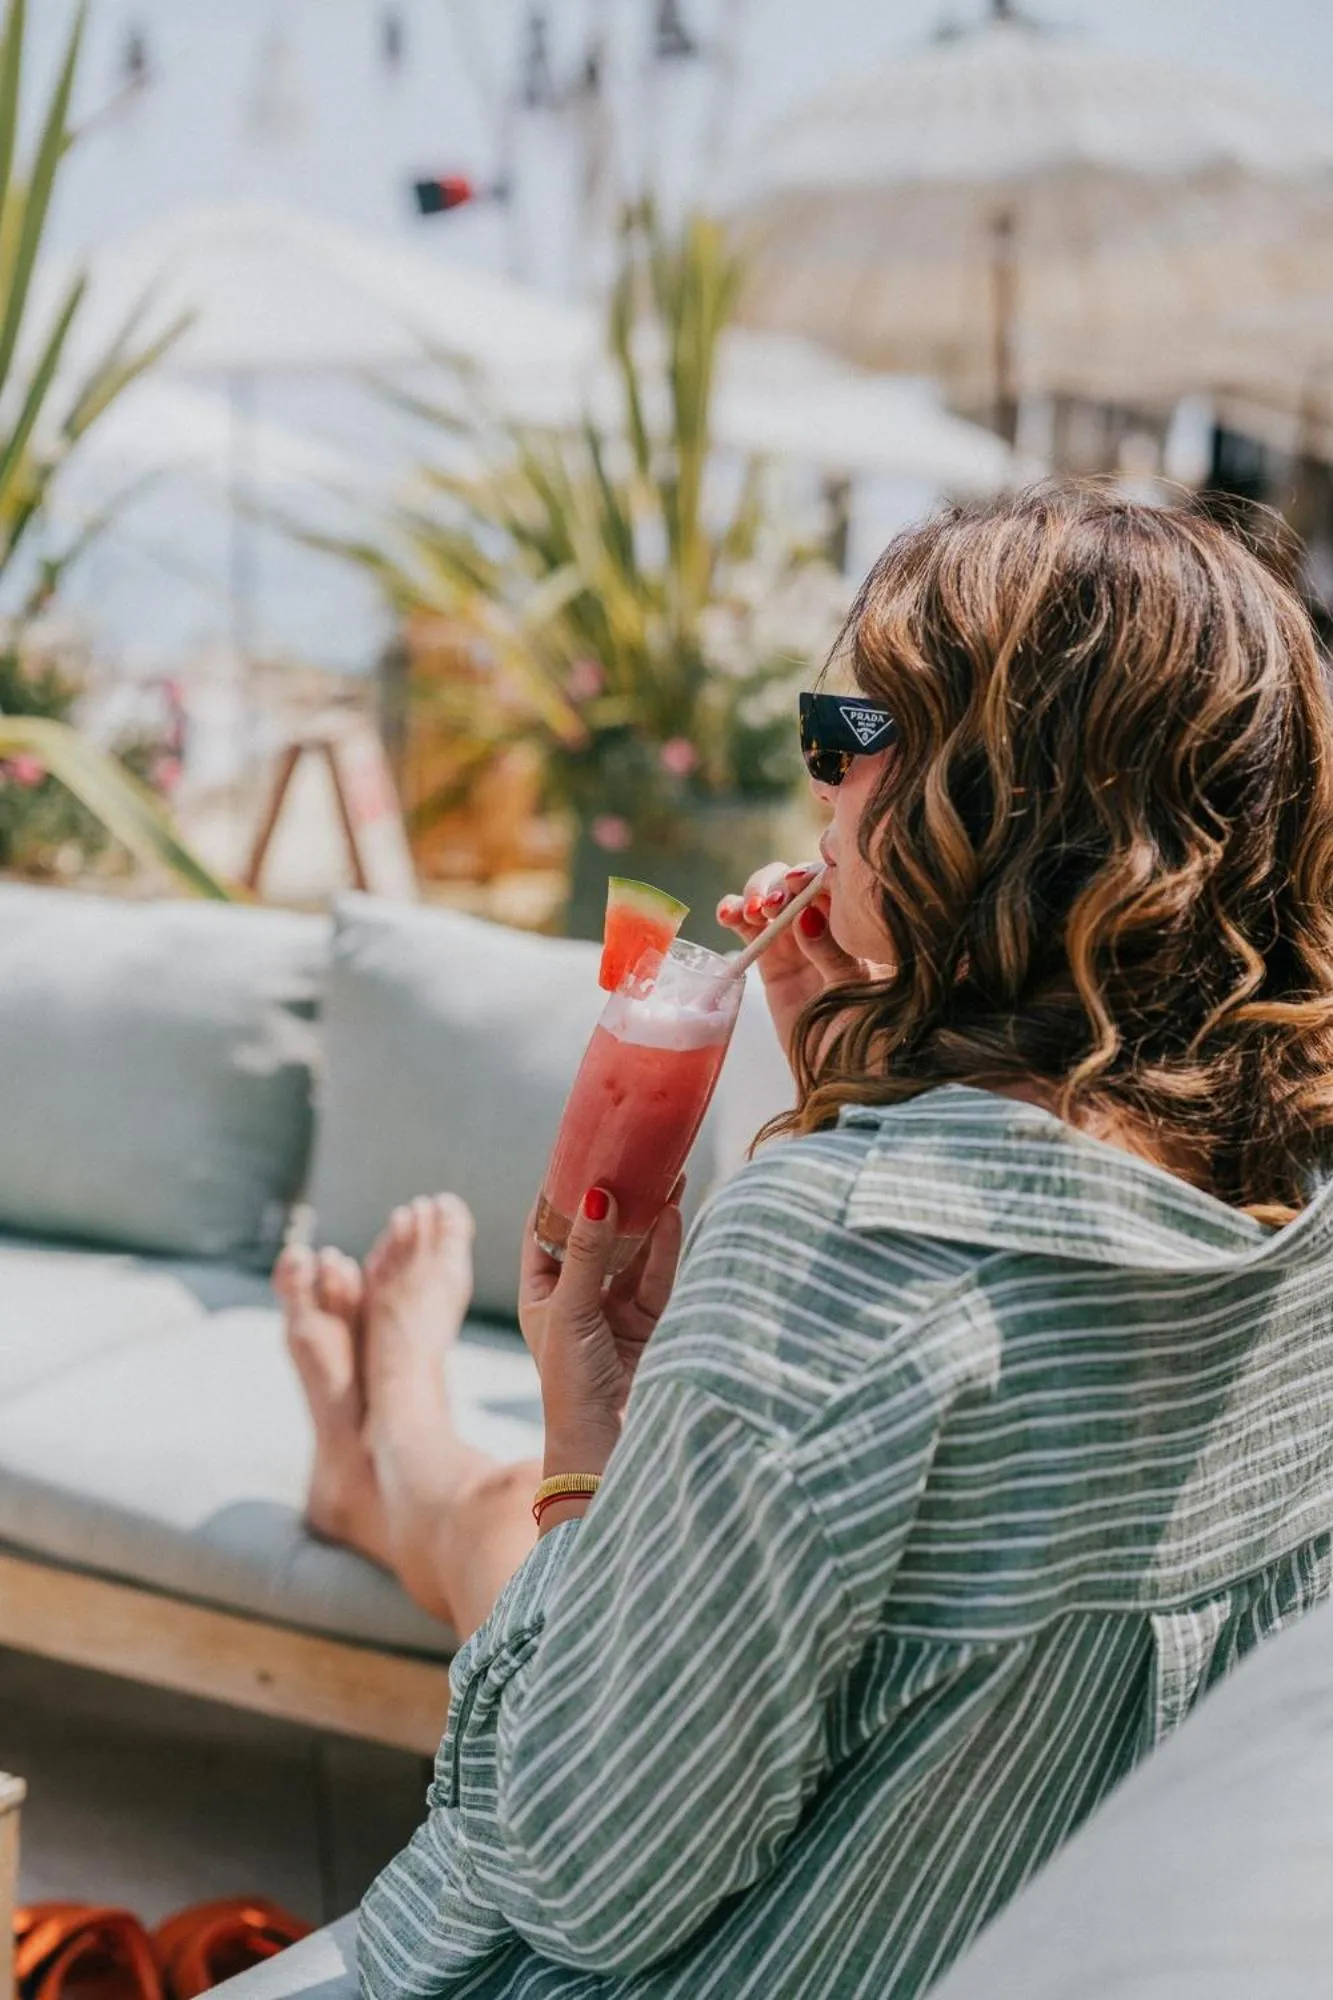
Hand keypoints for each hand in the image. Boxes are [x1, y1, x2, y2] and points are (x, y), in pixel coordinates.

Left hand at [519, 1183, 684, 1483]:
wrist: (607, 1443)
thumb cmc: (570, 1381)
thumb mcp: (571, 1309)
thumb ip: (588, 1251)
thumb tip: (596, 1194)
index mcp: (540, 1294)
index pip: (544, 1231)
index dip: (558, 1194)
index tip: (577, 1153)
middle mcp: (576, 1298)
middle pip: (595, 1236)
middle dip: (613, 1200)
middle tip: (631, 1158)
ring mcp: (613, 1310)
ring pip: (632, 1252)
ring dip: (647, 1217)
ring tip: (665, 1174)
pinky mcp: (647, 1323)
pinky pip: (656, 1276)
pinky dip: (666, 1246)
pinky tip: (673, 1212)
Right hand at [717, 861, 868, 1062]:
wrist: (838, 1076)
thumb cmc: (862, 1036)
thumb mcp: (855, 992)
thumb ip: (833, 954)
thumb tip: (807, 916)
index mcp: (861, 927)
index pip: (836, 884)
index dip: (813, 876)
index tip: (798, 883)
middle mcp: (830, 926)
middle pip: (798, 883)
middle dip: (779, 885)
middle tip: (771, 905)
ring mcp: (799, 941)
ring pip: (770, 898)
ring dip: (754, 895)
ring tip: (751, 913)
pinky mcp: (772, 960)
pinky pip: (749, 928)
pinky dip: (734, 913)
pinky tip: (727, 915)